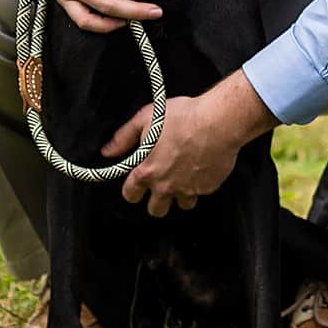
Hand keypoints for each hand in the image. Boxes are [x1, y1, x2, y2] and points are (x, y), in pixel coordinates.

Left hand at [104, 72, 275, 216]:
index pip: (130, 195)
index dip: (132, 190)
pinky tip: (201, 166)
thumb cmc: (184, 117)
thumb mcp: (146, 118)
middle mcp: (166, 186)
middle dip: (156, 200)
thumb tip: (108, 151)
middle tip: (161, 184)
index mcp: (148, 171)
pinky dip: (200, 184)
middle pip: (156, 210)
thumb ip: (124, 137)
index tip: (136, 184)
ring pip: (182, 204)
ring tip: (184, 175)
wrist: (218, 121)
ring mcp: (189, 189)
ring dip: (181, 194)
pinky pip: (201, 193)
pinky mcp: (208, 187)